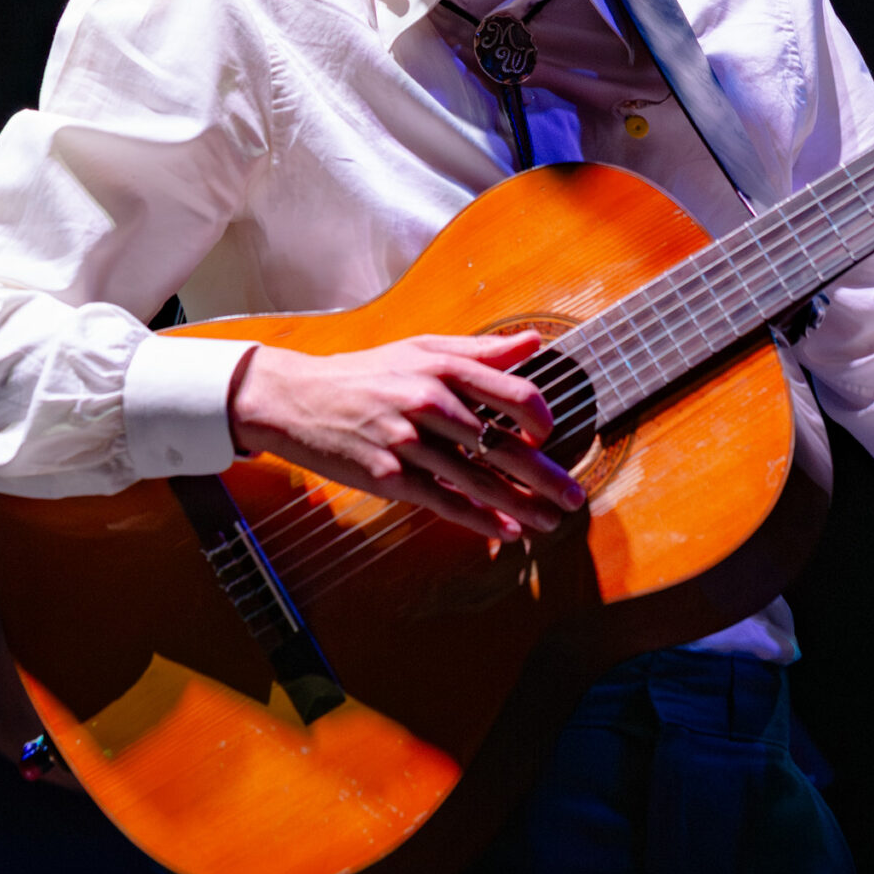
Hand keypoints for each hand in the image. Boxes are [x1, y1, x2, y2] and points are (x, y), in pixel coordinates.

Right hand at [227, 330, 586, 540]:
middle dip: (545, 476)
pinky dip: (480, 519)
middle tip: (575, 497)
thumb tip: (535, 343)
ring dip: (521, 505)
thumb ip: (482, 350)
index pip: (514, 395)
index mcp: (443, 369)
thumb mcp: (422, 348)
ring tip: (551, 521)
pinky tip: (507, 531)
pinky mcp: (390, 476)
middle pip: (503, 445)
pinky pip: (445, 501)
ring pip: (479, 479)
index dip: (542, 420)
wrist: (298, 399)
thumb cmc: (366, 373)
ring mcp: (409, 442)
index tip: (550, 437)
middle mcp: (430, 403)